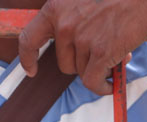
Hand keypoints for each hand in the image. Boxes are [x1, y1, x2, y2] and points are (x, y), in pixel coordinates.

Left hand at [18, 0, 146, 93]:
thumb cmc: (118, 2)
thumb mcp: (83, 5)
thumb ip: (71, 23)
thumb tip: (72, 54)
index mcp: (56, 8)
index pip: (29, 37)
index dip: (28, 58)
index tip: (32, 70)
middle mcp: (65, 24)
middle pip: (64, 64)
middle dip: (82, 64)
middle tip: (102, 54)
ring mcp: (82, 38)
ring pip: (82, 73)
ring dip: (98, 71)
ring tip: (114, 56)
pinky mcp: (100, 52)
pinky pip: (93, 82)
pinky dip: (102, 88)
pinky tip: (111, 85)